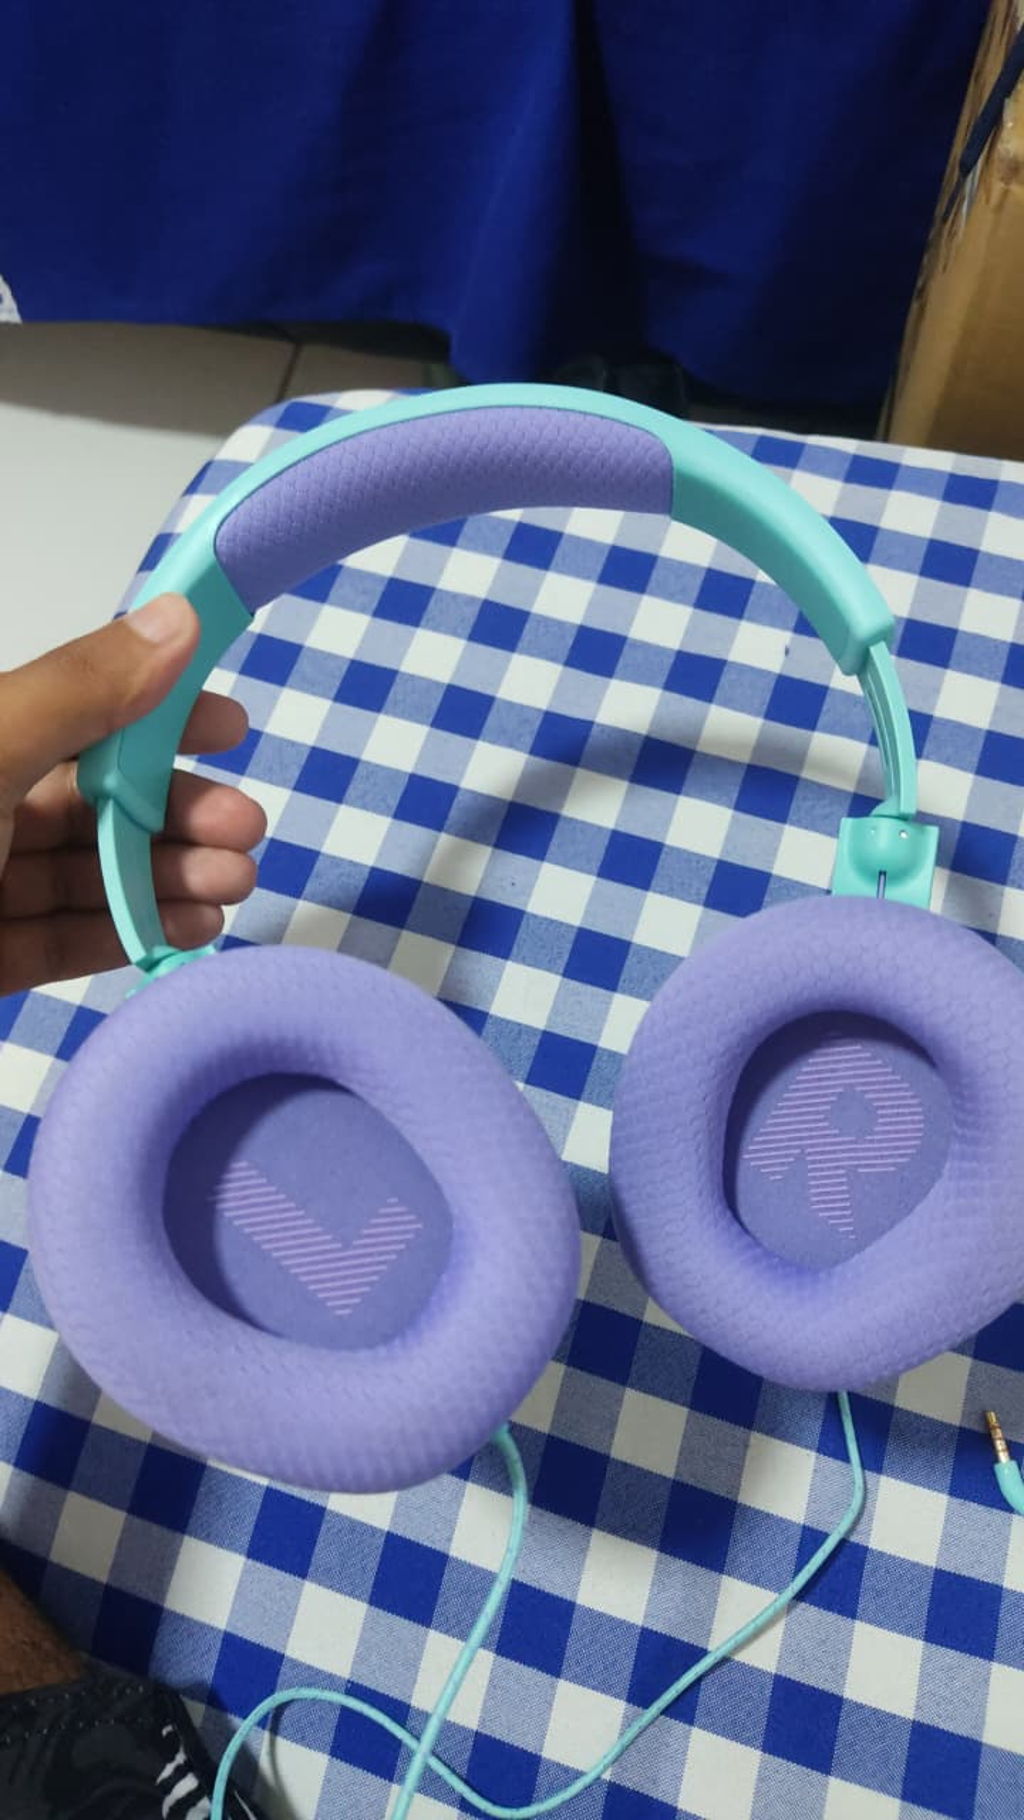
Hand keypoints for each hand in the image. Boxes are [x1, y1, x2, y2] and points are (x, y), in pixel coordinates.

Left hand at [0, 594, 265, 994]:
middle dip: (174, 809)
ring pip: (80, 871)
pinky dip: (125, 933)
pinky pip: (57, 940)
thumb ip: (80, 692)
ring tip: (234, 885)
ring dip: (165, 875)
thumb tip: (174, 617)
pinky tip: (189, 928)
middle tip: (245, 830)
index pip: (71, 708)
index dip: (154, 710)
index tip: (231, 726)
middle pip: (85, 796)